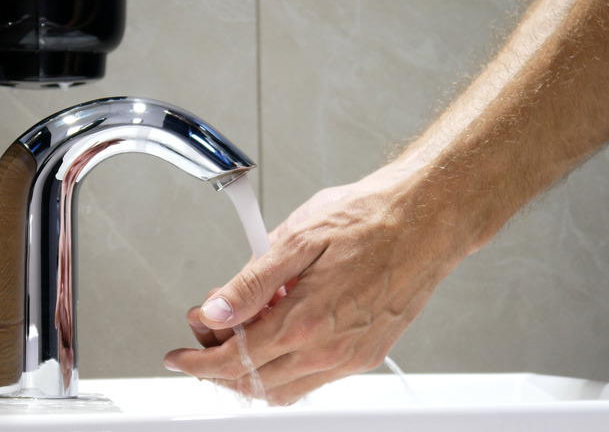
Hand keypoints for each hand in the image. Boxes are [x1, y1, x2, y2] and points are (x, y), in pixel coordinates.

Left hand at [164, 166, 464, 404]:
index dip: (198, 360)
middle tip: (204, 334)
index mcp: (305, 320)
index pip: (235, 359)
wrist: (428, 219)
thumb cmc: (371, 219)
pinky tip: (280, 330)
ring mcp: (350, 358)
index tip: (179, 356)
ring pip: (283, 388)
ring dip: (251, 369)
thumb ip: (252, 283)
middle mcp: (328, 349)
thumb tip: (216, 310)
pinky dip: (284, 366)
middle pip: (254, 381)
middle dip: (218, 364)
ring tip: (241, 330)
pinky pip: (313, 380)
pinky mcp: (367, 354)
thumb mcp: (298, 238)